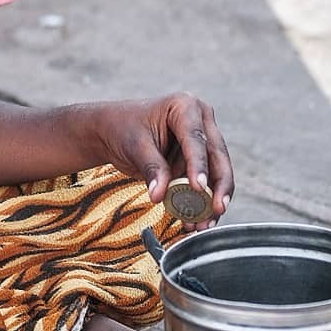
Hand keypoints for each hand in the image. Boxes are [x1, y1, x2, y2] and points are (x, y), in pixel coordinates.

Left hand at [96, 93, 233, 230]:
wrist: (113, 131)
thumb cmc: (122, 128)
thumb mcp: (135, 146)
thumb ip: (151, 169)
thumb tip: (159, 195)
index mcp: (185, 106)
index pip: (196, 139)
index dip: (199, 164)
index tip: (199, 187)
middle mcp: (201, 121)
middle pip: (217, 157)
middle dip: (218, 187)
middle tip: (216, 209)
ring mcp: (203, 141)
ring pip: (217, 174)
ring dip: (212, 201)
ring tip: (203, 224)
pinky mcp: (199, 161)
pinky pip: (207, 184)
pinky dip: (203, 203)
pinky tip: (198, 221)